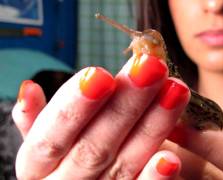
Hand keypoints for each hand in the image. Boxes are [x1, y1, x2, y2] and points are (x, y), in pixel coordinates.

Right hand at [12, 54, 189, 178]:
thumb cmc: (65, 155)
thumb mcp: (47, 140)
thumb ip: (41, 119)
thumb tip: (29, 89)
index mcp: (38, 165)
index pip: (49, 137)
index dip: (74, 106)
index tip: (100, 74)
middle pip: (94, 146)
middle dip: (125, 104)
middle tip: (151, 67)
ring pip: (124, 164)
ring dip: (152, 127)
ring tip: (175, 91)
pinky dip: (155, 177)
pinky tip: (171, 158)